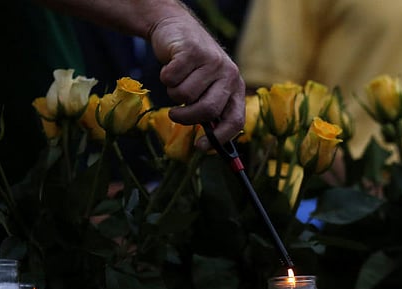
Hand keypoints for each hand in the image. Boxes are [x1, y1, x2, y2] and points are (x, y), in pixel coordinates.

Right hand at [148, 13, 244, 148]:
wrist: (176, 27)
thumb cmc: (192, 67)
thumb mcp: (207, 87)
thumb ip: (210, 110)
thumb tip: (207, 144)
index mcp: (236, 88)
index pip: (235, 120)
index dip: (220, 137)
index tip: (201, 147)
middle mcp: (229, 75)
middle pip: (208, 110)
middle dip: (187, 118)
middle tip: (174, 115)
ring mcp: (212, 61)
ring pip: (185, 95)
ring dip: (173, 93)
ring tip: (177, 80)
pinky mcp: (192, 50)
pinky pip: (171, 79)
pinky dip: (165, 77)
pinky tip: (171, 65)